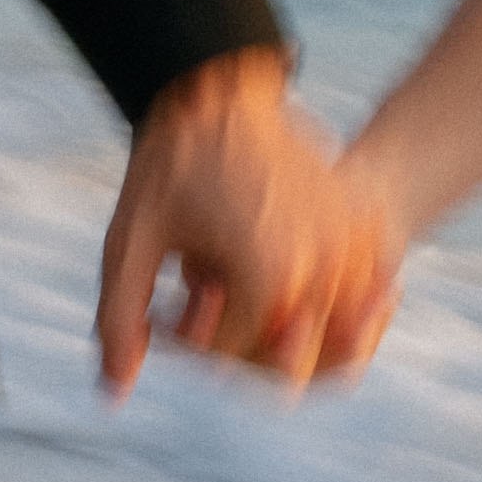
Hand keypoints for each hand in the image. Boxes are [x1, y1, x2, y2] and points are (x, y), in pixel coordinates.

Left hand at [94, 62, 402, 395]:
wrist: (222, 90)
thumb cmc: (170, 167)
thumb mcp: (128, 244)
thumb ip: (117, 322)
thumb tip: (114, 391)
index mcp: (270, 276)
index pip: (230, 356)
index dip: (191, 337)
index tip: (173, 297)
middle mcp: (324, 267)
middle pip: (284, 359)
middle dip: (238, 335)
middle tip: (208, 284)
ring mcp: (354, 247)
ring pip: (331, 339)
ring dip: (285, 323)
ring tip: (241, 274)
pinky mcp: (367, 229)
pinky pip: (363, 302)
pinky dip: (331, 306)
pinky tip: (292, 279)